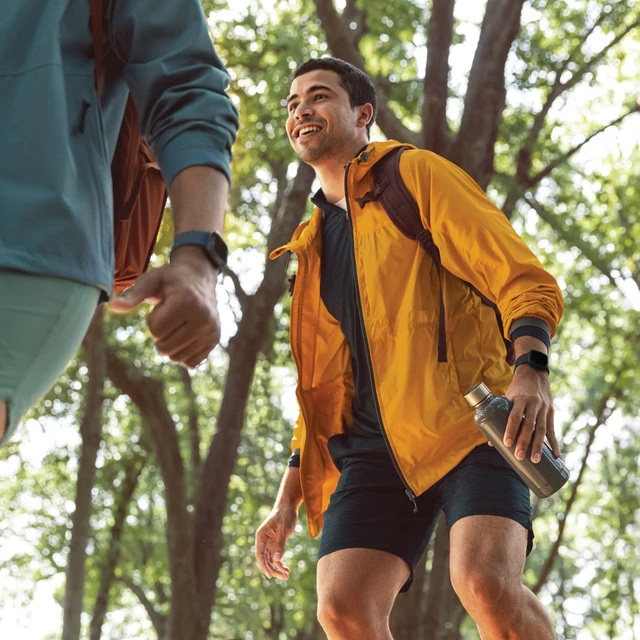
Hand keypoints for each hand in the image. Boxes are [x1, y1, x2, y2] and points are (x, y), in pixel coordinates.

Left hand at [109, 246, 219, 367]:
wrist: (200, 278)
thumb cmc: (171, 279)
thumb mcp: (151, 281)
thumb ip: (132, 295)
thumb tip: (112, 306)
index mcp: (187, 302)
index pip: (156, 330)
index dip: (153, 320)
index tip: (162, 306)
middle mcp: (204, 318)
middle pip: (165, 347)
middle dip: (160, 335)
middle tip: (169, 317)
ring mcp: (211, 331)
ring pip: (177, 358)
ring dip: (170, 345)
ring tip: (177, 325)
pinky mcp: (215, 341)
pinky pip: (190, 362)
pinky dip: (182, 353)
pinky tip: (186, 336)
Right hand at [255, 507, 297, 579]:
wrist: (289, 506)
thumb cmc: (285, 515)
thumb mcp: (284, 529)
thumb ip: (280, 544)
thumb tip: (277, 560)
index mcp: (261, 536)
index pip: (260, 554)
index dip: (264, 566)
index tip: (270, 575)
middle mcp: (264, 541)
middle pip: (266, 559)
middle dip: (273, 569)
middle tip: (283, 577)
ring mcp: (270, 543)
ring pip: (271, 560)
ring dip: (278, 569)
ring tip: (286, 576)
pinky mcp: (276, 544)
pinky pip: (277, 557)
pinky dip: (281, 564)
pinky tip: (287, 571)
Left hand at [504, 365, 560, 462]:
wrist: (534, 374)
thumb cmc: (516, 389)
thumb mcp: (507, 397)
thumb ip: (499, 416)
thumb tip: (491, 441)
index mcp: (520, 398)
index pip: (515, 416)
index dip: (511, 430)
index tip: (507, 443)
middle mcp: (534, 403)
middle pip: (529, 425)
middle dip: (524, 442)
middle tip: (519, 456)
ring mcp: (544, 408)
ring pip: (542, 429)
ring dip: (539, 446)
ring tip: (535, 460)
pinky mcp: (551, 412)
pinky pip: (552, 429)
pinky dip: (554, 443)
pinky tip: (555, 456)